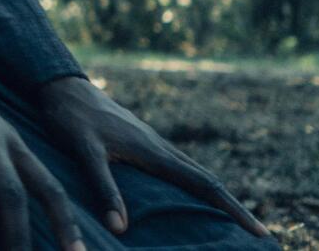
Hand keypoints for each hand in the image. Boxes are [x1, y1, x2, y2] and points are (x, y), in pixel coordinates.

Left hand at [34, 74, 271, 241]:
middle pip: (206, 181)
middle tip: (258, 235)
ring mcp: (151, 142)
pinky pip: (176, 166)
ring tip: (229, 221)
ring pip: (192, 172)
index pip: (204, 185)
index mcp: (154, 151)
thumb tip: (121, 229)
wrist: (59, 83)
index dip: (232, 210)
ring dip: (214, 196)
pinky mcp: (139, 140)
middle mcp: (159, 146)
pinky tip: (186, 194)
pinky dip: (192, 183)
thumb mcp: (84, 151)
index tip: (259, 232)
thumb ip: (103, 188)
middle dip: (232, 208)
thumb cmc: (70, 116)